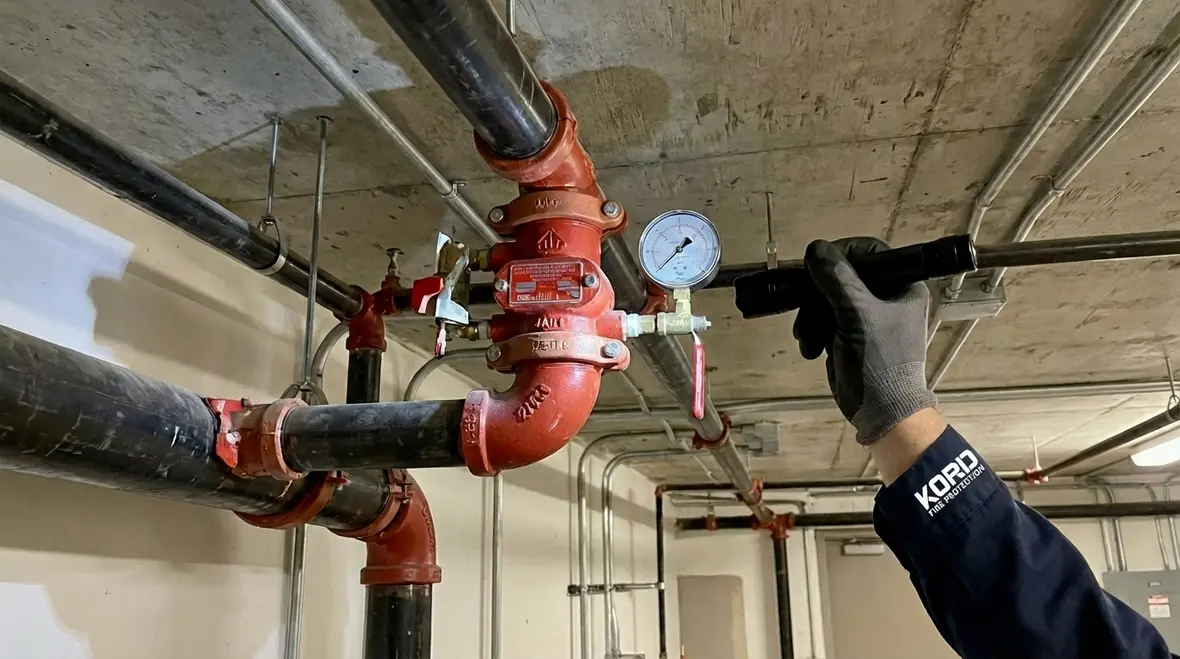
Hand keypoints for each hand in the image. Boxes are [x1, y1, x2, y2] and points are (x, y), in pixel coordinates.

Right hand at [788, 238, 935, 443]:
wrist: (881, 411)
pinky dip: (814, 332)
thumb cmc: (879, 360)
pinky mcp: (850, 335)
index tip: (818, 265)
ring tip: (808, 338)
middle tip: (805, 307)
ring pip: (828, 299)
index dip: (842, 254)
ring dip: (811, 317)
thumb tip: (815, 248)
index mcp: (902, 286)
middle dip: (818, 295)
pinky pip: (824, 321)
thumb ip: (835, 278)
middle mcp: (886, 297)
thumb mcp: (856, 313)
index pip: (870, 252)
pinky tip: (812, 349)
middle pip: (842, 277)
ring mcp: (867, 317)